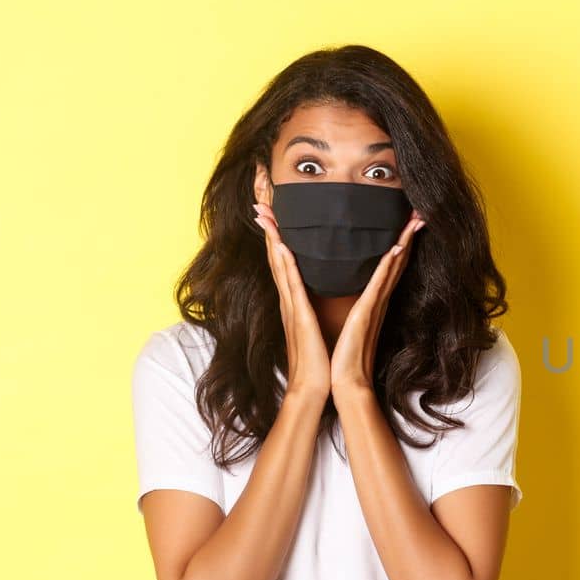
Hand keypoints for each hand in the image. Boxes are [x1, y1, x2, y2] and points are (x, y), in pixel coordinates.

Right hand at [254, 201, 331, 401]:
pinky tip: (282, 245)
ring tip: (264, 207)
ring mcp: (292, 307)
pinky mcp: (299, 318)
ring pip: (279, 263)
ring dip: (273, 234)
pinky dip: (286, 265)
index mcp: (296, 298)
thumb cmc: (320, 357)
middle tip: (258, 191)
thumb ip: (315, 304)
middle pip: (275, 252)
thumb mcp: (318, 323)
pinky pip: (292, 287)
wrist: (317, 387)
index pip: (284, 256)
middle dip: (269, 222)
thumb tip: (320, 286)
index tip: (271, 203)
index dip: (277, 229)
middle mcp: (290, 298)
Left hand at [330, 210, 426, 393]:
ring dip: (404, 241)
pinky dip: (389, 265)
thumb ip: (352, 306)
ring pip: (393, 266)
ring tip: (415, 220)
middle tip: (420, 212)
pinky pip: (380, 284)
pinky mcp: (367, 312)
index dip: (399, 241)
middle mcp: (378, 299)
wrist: (344, 381)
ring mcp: (375, 305)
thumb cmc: (343, 355)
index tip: (407, 221)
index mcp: (372, 300)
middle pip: (397, 260)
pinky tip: (396, 248)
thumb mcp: (346, 323)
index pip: (388, 265)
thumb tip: (348, 292)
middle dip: (408, 234)